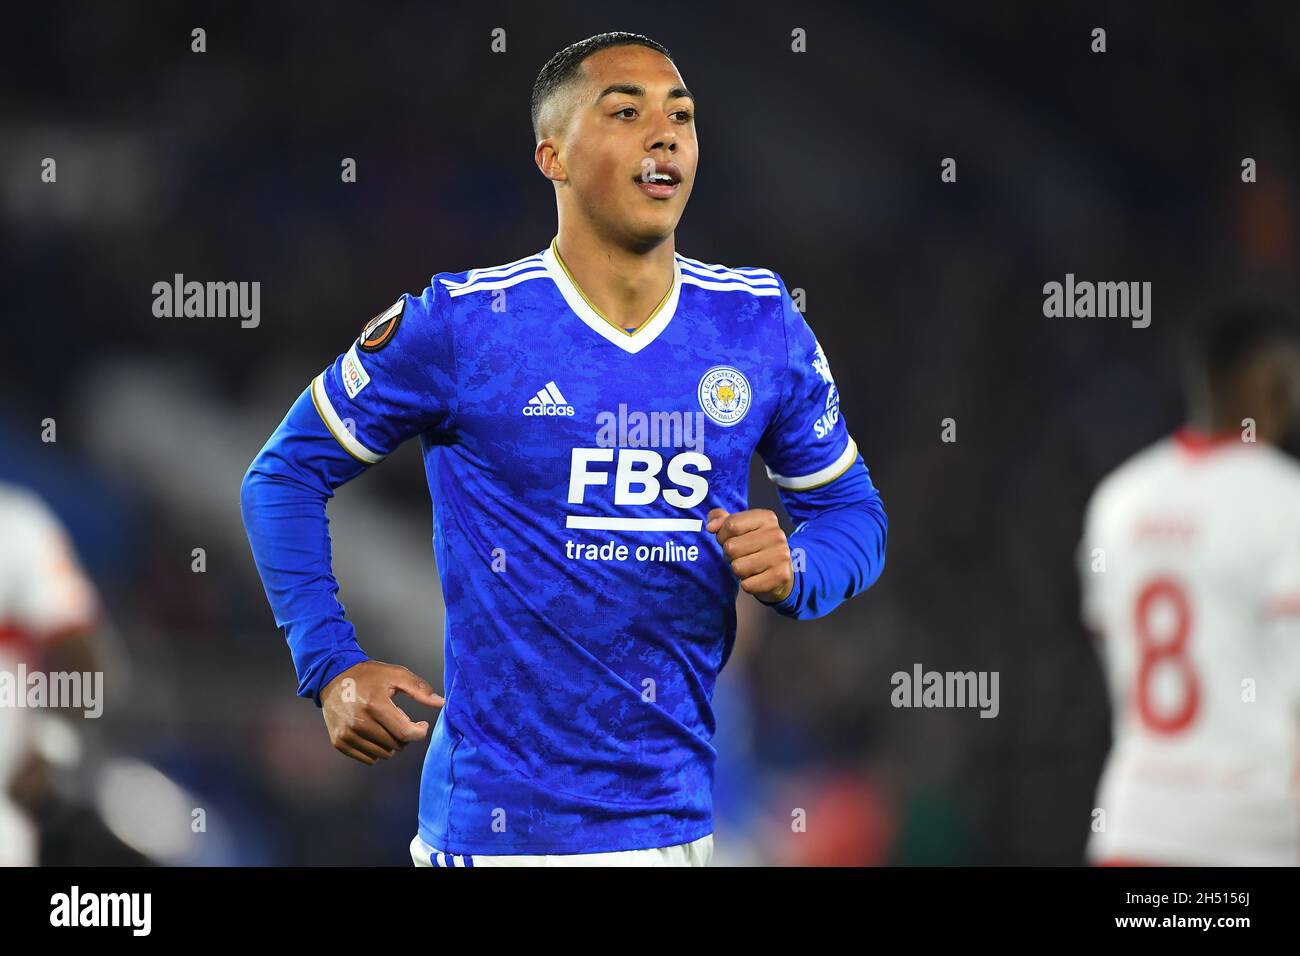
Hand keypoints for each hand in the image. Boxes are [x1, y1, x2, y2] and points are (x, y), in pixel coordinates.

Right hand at [320, 661, 443, 764]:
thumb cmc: (368, 676)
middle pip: (395, 744)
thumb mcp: (396, 675)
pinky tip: (374, 733)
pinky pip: (368, 758)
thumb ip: (420, 689)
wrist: (333, 677)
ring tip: (386, 726)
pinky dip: (376, 750)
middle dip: (405, 736)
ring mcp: (347, 734)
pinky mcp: (339, 741)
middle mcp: (359, 722)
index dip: (419, 732)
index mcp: (375, 704)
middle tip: (400, 721)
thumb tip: (441, 703)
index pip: (405, 733)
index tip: (421, 725)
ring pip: (383, 754)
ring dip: (391, 744)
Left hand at [707, 507, 793, 604]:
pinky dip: (747, 584)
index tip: (729, 540)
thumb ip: (720, 520)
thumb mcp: (738, 527)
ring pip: (737, 567)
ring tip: (748, 566)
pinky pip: (747, 585)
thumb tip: (710, 527)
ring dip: (738, 570)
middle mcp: (776, 534)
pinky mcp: (781, 576)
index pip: (731, 524)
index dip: (722, 536)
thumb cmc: (752, 546)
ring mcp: (781, 555)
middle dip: (729, 555)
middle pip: (731, 547)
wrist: (778, 571)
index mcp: (766, 518)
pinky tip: (756, 577)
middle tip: (741, 556)